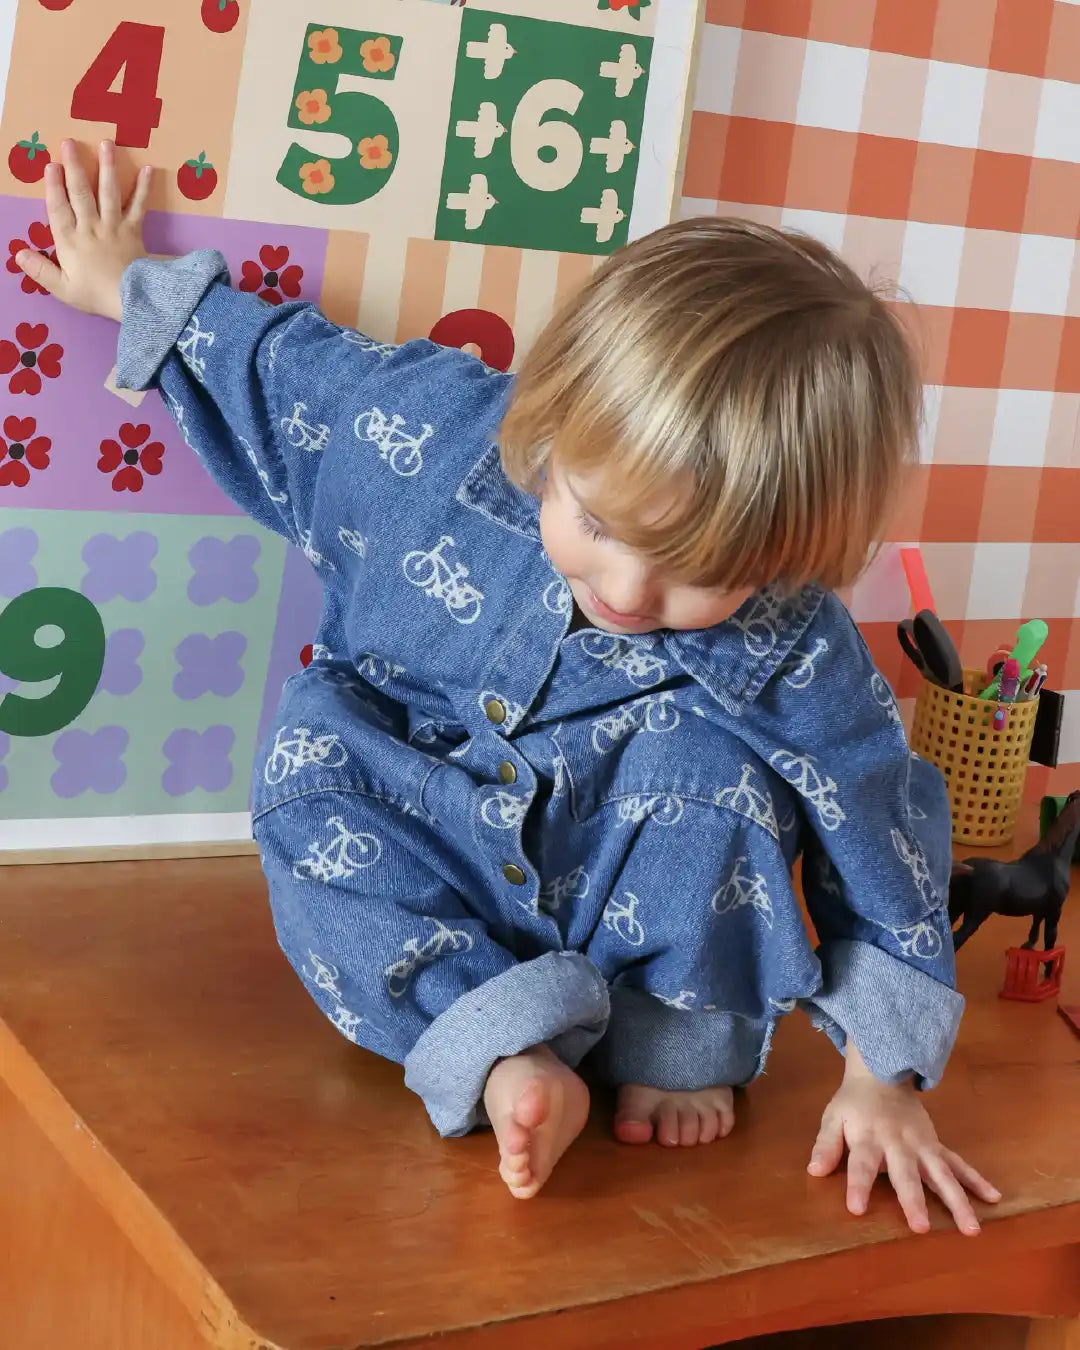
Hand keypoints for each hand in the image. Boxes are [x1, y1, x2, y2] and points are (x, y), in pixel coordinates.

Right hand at [15, 140, 151, 322]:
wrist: (132, 301)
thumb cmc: (95, 295)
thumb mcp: (63, 288)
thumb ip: (40, 270)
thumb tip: (18, 253)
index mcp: (70, 240)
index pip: (58, 208)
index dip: (53, 187)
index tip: (51, 165)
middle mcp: (91, 227)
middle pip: (80, 193)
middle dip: (74, 167)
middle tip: (70, 142)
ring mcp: (114, 226)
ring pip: (108, 192)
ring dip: (107, 167)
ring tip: (106, 144)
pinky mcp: (134, 230)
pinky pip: (139, 206)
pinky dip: (144, 188)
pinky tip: (149, 170)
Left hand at [808, 1046, 1000, 1235]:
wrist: (883, 1074)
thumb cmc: (855, 1104)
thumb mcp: (834, 1118)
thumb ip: (826, 1144)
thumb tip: (814, 1170)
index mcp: (868, 1137)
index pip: (861, 1163)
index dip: (858, 1185)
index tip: (857, 1209)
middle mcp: (898, 1143)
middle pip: (905, 1174)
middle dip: (913, 1200)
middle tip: (921, 1228)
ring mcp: (922, 1145)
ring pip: (942, 1174)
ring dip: (957, 1201)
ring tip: (971, 1229)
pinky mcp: (936, 1145)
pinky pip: (959, 1163)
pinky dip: (977, 1180)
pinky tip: (994, 1198)